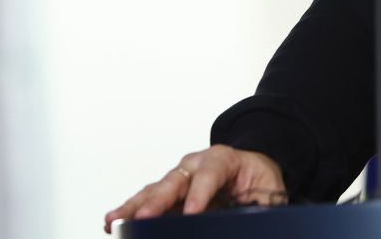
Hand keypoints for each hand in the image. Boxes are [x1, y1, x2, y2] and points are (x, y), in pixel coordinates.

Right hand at [103, 145, 284, 232]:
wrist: (251, 167)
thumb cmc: (258, 178)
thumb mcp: (269, 187)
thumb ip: (263, 203)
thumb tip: (260, 218)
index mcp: (223, 159)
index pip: (211, 174)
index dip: (201, 193)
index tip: (192, 213)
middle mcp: (195, 165)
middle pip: (175, 181)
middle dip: (158, 201)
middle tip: (144, 218)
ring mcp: (178, 177)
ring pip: (153, 191)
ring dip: (134, 207)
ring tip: (114, 221)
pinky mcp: (167, 192)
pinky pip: (146, 200)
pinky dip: (129, 211)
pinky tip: (111, 223)